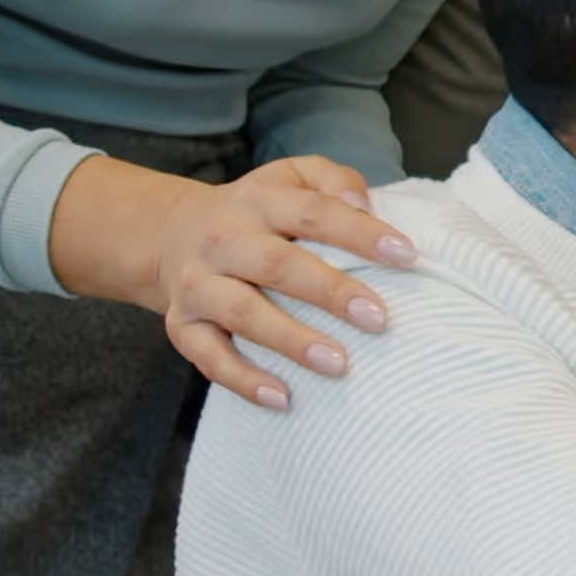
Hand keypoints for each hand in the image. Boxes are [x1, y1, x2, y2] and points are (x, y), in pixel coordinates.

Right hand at [159, 157, 419, 408]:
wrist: (169, 233)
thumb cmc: (255, 213)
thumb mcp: (290, 177)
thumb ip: (332, 179)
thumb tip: (363, 203)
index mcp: (258, 201)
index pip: (314, 212)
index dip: (360, 232)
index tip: (406, 256)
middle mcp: (224, 241)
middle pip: (278, 265)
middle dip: (330, 292)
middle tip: (378, 318)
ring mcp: (198, 285)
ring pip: (244, 313)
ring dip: (291, 340)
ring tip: (339, 364)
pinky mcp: (182, 325)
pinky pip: (210, 357)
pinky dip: (244, 380)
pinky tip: (283, 398)